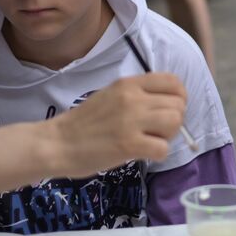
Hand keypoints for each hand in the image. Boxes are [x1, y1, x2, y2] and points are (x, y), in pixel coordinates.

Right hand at [51, 73, 186, 174]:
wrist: (57, 143)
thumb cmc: (84, 123)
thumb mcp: (111, 96)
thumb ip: (137, 96)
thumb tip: (167, 105)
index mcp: (129, 84)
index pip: (173, 81)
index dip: (178, 97)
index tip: (169, 110)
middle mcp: (133, 98)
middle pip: (178, 104)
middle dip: (174, 120)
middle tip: (158, 131)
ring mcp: (131, 121)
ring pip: (175, 122)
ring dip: (168, 136)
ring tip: (151, 141)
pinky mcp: (128, 145)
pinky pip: (163, 148)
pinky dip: (158, 154)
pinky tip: (143, 154)